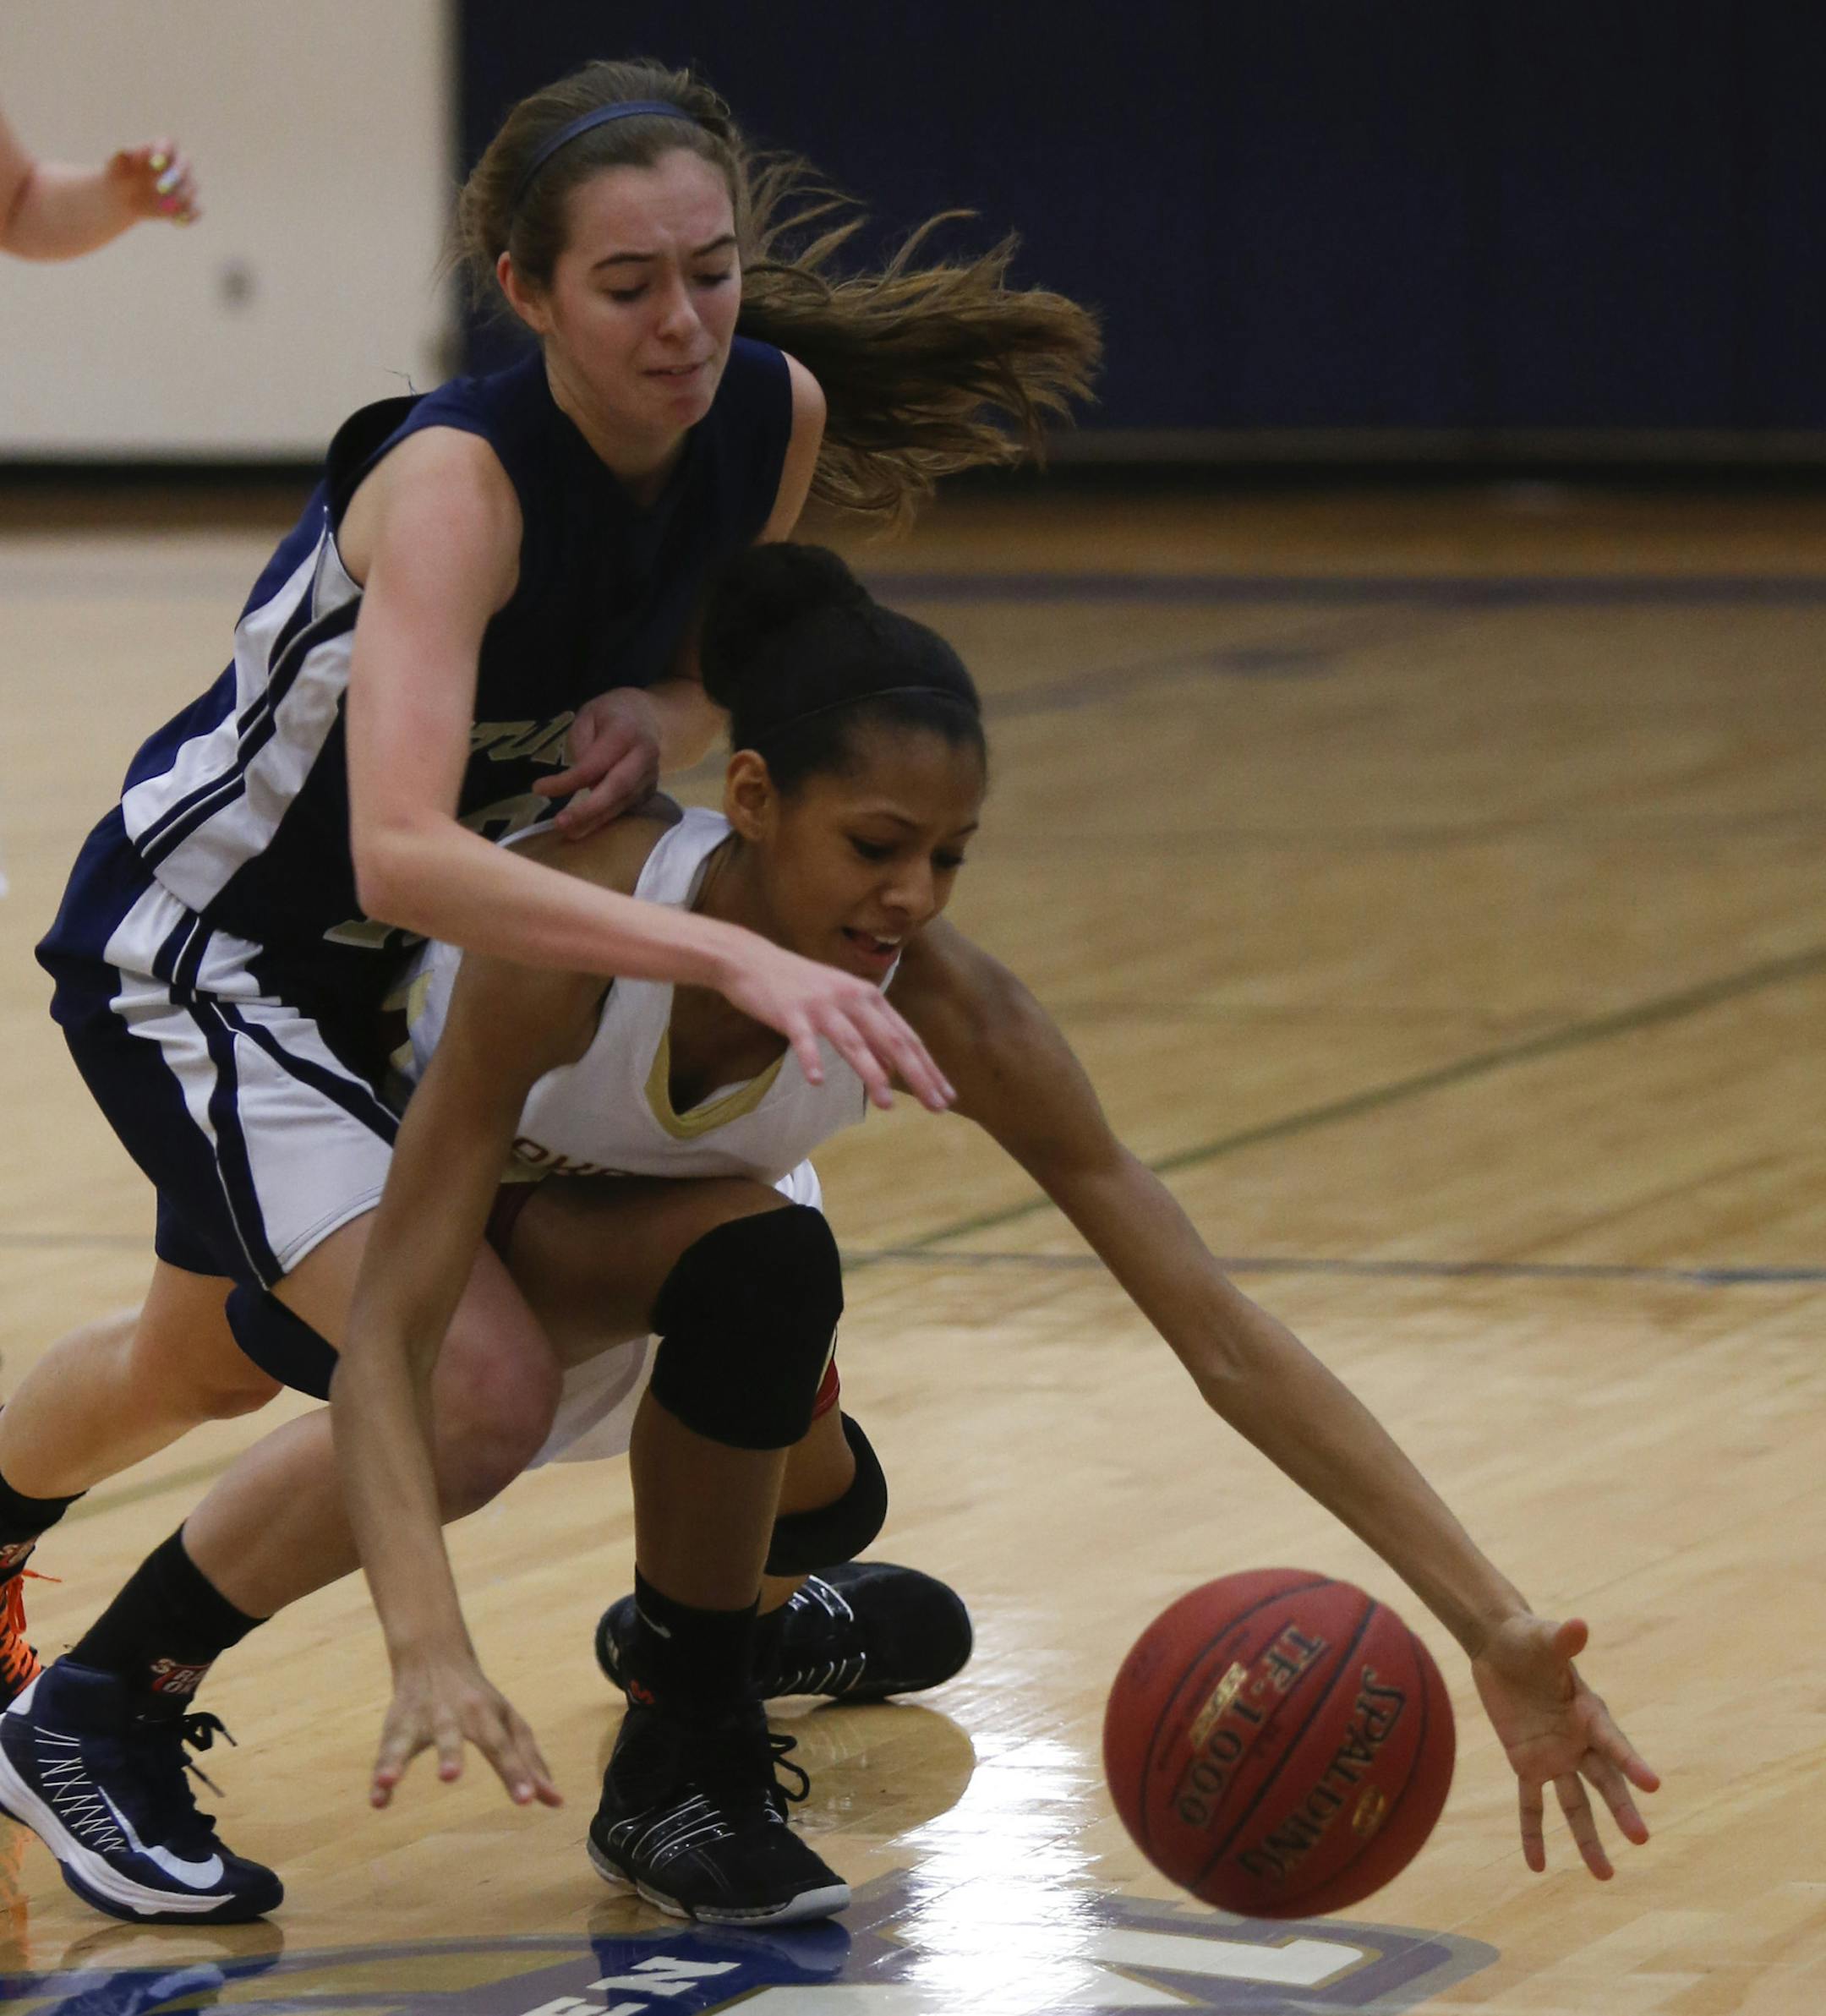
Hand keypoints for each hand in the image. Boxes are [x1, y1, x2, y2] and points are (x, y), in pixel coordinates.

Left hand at [106, 140, 199, 225]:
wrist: (122, 198)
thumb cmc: (118, 176)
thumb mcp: (114, 166)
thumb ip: (120, 157)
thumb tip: (130, 153)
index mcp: (161, 148)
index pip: (169, 143)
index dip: (165, 151)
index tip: (155, 162)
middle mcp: (177, 164)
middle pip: (186, 164)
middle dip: (176, 176)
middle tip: (161, 188)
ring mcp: (185, 185)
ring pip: (192, 187)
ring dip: (180, 197)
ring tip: (162, 207)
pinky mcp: (188, 205)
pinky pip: (196, 210)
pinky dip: (189, 216)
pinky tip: (174, 221)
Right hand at [371, 1648, 560, 1810]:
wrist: (435, 1654)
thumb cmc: (480, 1699)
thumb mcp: (509, 1723)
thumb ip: (530, 1762)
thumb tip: (558, 1802)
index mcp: (489, 1714)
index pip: (506, 1744)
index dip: (517, 1771)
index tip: (530, 1801)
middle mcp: (456, 1713)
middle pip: (454, 1734)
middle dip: (452, 1755)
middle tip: (449, 1778)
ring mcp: (424, 1718)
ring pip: (408, 1738)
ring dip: (399, 1759)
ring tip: (390, 1781)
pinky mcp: (398, 1725)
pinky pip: (386, 1752)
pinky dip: (381, 1774)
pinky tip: (378, 1800)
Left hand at [534, 689, 661, 838]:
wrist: (648, 716)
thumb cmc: (611, 714)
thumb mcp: (588, 716)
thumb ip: (582, 745)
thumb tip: (578, 780)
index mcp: (626, 733)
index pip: (594, 764)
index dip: (568, 781)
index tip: (539, 789)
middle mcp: (644, 756)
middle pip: (617, 788)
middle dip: (589, 810)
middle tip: (561, 824)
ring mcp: (650, 775)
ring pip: (622, 802)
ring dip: (596, 820)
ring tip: (570, 832)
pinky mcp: (650, 789)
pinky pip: (627, 807)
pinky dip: (607, 818)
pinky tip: (587, 827)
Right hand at [720, 938, 955, 1113]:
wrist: (752, 960)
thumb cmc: (800, 986)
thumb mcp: (842, 1005)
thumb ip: (869, 1033)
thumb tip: (893, 1067)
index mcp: (868, 997)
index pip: (906, 1037)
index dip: (928, 1068)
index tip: (946, 1096)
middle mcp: (851, 998)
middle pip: (891, 1041)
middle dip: (917, 1075)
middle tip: (936, 1106)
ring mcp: (821, 1005)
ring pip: (853, 1042)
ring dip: (872, 1073)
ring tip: (887, 1105)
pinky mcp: (790, 1012)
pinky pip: (803, 1040)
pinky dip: (811, 1059)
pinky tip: (818, 1081)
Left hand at [1472, 1613, 1657, 1878]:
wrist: (1500, 1645)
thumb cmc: (1528, 1639)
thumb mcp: (1543, 1639)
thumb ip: (1561, 1639)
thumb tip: (1579, 1625)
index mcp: (1589, 1712)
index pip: (1613, 1742)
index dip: (1631, 1762)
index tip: (1653, 1784)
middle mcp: (1579, 1741)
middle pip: (1604, 1781)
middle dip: (1622, 1809)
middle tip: (1642, 1839)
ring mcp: (1555, 1756)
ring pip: (1575, 1805)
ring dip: (1588, 1839)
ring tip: (1605, 1875)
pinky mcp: (1526, 1763)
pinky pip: (1531, 1805)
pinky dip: (1532, 1832)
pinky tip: (1536, 1866)